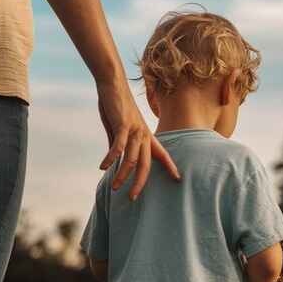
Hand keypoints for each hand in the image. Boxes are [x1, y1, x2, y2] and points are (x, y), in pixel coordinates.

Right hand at [97, 79, 179, 198]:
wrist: (112, 83)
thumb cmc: (116, 106)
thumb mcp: (117, 128)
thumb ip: (117, 143)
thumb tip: (114, 159)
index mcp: (146, 136)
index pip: (162, 154)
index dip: (171, 167)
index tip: (178, 179)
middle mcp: (143, 135)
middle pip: (146, 165)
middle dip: (140, 183)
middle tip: (133, 198)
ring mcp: (134, 130)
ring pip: (132, 159)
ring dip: (123, 175)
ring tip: (115, 187)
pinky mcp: (123, 125)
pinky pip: (118, 146)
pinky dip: (111, 158)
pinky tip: (103, 167)